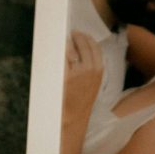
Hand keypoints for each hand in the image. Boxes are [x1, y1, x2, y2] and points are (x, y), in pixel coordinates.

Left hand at [61, 29, 103, 153]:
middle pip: (84, 43)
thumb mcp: (92, 84)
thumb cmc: (81, 103)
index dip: (87, 38)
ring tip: (63, 41)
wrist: (72, 119)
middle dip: (77, 36)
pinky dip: (59, 51)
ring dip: (67, 42)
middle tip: (71, 34)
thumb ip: (90, 68)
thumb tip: (80, 50)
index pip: (94, 46)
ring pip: (72, 48)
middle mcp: (90, 68)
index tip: (80, 34)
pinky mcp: (65, 74)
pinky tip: (56, 50)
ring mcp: (77, 71)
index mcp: (99, 70)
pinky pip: (61, 56)